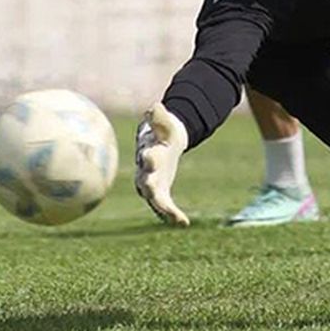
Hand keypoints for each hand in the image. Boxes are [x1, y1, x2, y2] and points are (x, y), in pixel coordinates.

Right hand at [134, 102, 189, 226]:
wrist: (160, 142)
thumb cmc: (162, 131)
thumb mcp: (164, 123)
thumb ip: (159, 116)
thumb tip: (156, 107)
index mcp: (148, 153)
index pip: (147, 157)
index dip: (149, 157)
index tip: (150, 156)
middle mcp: (145, 172)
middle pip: (145, 181)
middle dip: (149, 186)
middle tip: (152, 191)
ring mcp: (151, 184)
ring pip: (154, 199)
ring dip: (163, 208)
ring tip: (176, 218)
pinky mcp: (159, 193)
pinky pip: (164, 207)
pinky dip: (172, 215)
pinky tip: (184, 224)